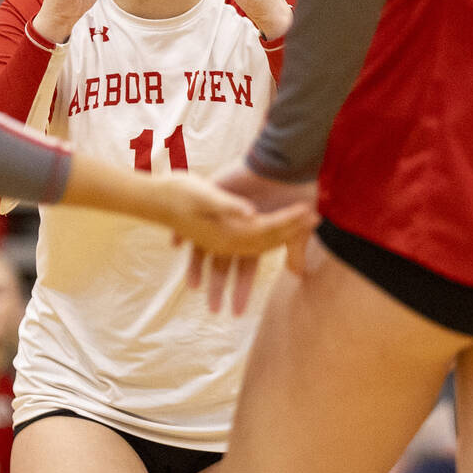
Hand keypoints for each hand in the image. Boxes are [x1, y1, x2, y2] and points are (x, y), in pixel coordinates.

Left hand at [184, 164, 318, 314]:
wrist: (287, 161)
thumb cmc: (295, 192)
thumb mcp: (297, 226)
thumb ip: (294, 249)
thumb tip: (297, 275)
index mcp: (255, 237)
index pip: (246, 268)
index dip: (242, 288)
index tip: (237, 311)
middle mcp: (238, 229)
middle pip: (224, 262)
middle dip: (219, 285)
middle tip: (214, 309)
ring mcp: (224, 214)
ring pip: (206, 245)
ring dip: (198, 266)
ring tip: (193, 286)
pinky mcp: (214, 197)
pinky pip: (193, 217)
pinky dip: (183, 230)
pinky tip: (175, 244)